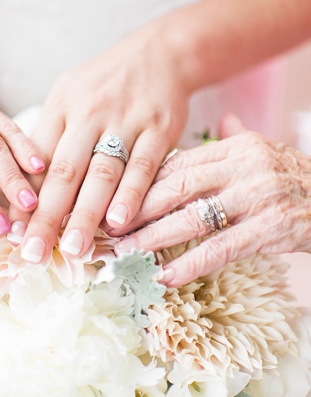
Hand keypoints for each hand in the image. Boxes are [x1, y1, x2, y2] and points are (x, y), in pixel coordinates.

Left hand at [19, 27, 188, 262]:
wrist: (159, 53)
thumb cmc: (102, 87)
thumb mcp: (66, 100)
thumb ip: (47, 142)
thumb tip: (21, 194)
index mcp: (59, 109)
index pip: (34, 160)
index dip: (21, 198)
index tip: (11, 232)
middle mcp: (88, 114)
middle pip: (63, 171)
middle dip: (46, 216)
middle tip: (33, 253)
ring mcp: (125, 121)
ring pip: (101, 173)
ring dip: (86, 214)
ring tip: (73, 249)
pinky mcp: (159, 128)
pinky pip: (143, 166)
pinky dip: (130, 196)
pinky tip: (118, 223)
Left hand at [113, 113, 310, 285]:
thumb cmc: (300, 180)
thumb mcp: (267, 153)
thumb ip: (238, 141)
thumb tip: (222, 120)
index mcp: (236, 147)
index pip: (175, 164)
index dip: (139, 184)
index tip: (110, 200)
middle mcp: (244, 166)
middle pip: (176, 188)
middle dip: (136, 210)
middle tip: (104, 228)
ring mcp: (258, 197)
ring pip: (191, 218)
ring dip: (152, 238)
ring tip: (124, 254)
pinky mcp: (272, 229)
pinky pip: (221, 248)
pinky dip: (189, 264)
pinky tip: (164, 276)